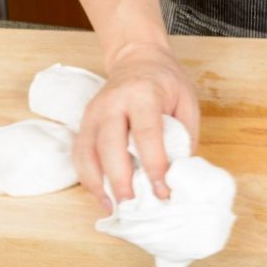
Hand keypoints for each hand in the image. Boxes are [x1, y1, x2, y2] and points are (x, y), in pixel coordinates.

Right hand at [74, 42, 199, 210]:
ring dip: (98, 183)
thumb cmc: (166, 82)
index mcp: (143, 93)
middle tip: (132, 205)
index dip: (154, 164)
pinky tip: (102, 196)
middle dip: (120, 178)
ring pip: (87, 151)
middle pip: (109, 144)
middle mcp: (113, 102)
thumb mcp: (187, 102)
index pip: (146, 133)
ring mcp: (93, 112)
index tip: (162, 190)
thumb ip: (184, 136)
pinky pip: (80, 154)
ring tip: (114, 207)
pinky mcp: (84, 123)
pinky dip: (88, 178)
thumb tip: (178, 175)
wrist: (137, 58)